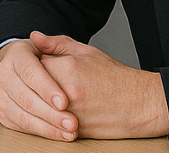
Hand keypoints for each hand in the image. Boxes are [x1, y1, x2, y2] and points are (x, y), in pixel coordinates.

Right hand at [0, 38, 78, 140]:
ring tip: (68, 132)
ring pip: (22, 116)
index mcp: (16, 55)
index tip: (65, 102)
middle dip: (51, 114)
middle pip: (26, 98)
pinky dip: (40, 132)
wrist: (21, 68)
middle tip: (72, 122)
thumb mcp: (51, 46)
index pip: (30, 72)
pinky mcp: (2, 112)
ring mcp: (0, 94)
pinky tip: (57, 134)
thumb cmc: (40, 58)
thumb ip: (52, 42)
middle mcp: (3, 74)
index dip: (47, 89)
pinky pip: (20, 126)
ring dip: (47, 127)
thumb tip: (38, 36)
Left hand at [31, 32, 168, 138]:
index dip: (31, 65)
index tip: (36, 65)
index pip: (31, 65)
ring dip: (35, 103)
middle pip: (29, 88)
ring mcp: (68, 113)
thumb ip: (57, 43)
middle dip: (29, 85)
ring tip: (43, 97)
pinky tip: (50, 111)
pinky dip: (44, 119)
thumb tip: (34, 37)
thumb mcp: (86, 51)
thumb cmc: (115, 78)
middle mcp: (64, 92)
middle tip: (35, 83)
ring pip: (36, 109)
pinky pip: (47, 125)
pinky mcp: (72, 130)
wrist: (139, 105)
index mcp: (66, 68)